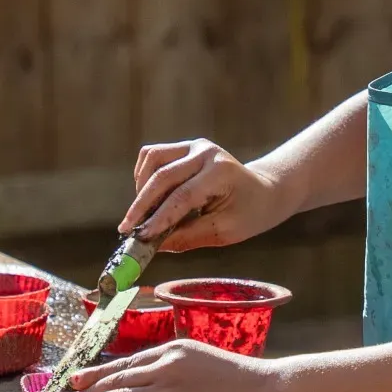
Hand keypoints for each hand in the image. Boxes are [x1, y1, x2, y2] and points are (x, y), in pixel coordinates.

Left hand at [56, 339, 277, 391]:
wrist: (250, 379)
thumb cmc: (223, 369)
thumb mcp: (190, 355)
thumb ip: (164, 363)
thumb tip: (136, 376)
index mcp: (170, 349)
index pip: (127, 364)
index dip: (100, 374)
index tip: (76, 382)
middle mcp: (166, 361)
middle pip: (120, 375)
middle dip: (89, 386)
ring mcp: (170, 377)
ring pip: (124, 388)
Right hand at [118, 139, 291, 252]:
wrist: (265, 191)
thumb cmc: (249, 214)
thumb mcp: (225, 232)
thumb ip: (189, 237)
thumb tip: (154, 246)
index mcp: (221, 172)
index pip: (182, 196)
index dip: (158, 218)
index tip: (140, 238)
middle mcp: (206, 152)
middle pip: (162, 177)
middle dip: (141, 206)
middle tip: (126, 230)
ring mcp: (195, 146)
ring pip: (152, 160)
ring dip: (141, 188)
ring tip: (141, 214)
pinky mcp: (186, 147)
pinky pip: (154, 156)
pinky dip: (145, 175)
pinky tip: (148, 196)